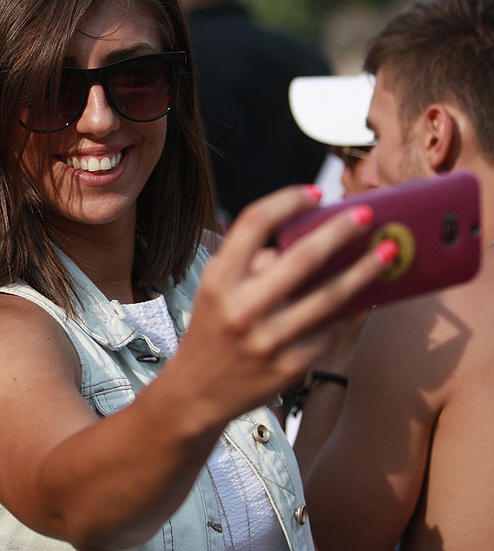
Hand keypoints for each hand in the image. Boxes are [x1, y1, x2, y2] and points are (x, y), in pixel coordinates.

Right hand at [165, 185, 389, 427]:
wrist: (196, 392)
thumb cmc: (212, 329)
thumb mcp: (215, 289)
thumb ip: (248, 261)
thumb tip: (304, 234)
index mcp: (218, 280)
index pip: (253, 224)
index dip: (288, 201)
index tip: (316, 193)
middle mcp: (241, 308)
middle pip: (301, 258)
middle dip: (340, 231)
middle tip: (366, 215)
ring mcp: (268, 340)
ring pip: (330, 297)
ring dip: (365, 271)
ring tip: (388, 252)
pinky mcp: (291, 367)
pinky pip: (332, 331)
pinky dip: (353, 311)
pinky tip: (368, 297)